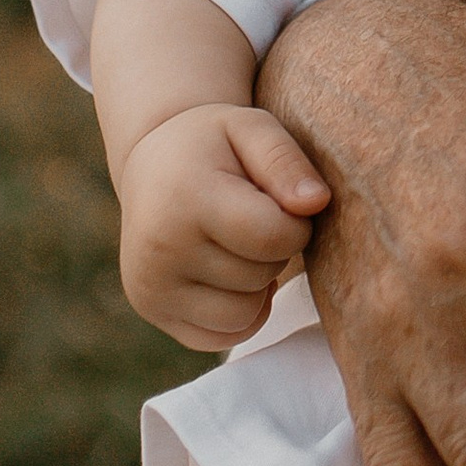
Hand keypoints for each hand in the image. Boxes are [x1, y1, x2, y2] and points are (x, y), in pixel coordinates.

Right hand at [117, 103, 326, 352]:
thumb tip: (315, 203)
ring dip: (257, 284)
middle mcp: (159, 249)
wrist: (152, 164)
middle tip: (250, 218)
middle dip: (273, 250)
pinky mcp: (151, 310)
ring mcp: (150, 286)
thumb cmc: (214, 145)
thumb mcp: (253, 128)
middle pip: (260, 277)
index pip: (274, 238)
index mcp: (186, 198)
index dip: (295, 224)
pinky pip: (222, 336)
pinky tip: (225, 272)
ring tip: (237, 245)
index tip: (279, 201)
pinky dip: (238, 312)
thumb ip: (287, 162)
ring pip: (245, 316)